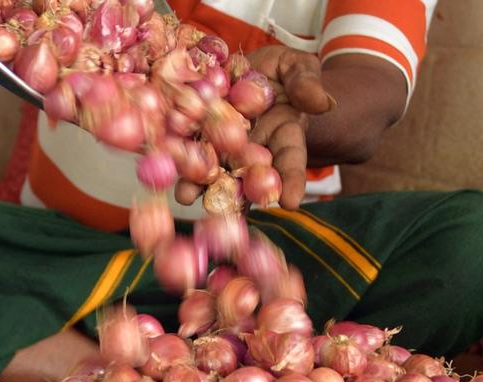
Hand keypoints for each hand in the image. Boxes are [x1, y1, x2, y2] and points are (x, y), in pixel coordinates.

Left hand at [175, 46, 332, 210]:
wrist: (252, 69)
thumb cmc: (284, 73)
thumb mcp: (298, 69)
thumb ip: (306, 83)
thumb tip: (323, 102)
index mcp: (283, 137)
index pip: (290, 161)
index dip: (291, 180)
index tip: (292, 201)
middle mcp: (251, 150)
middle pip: (245, 175)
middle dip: (236, 194)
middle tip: (228, 211)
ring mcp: (221, 146)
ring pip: (211, 168)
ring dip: (196, 183)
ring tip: (184, 195)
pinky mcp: (195, 134)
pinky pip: (184, 145)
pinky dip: (172, 155)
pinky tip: (158, 162)